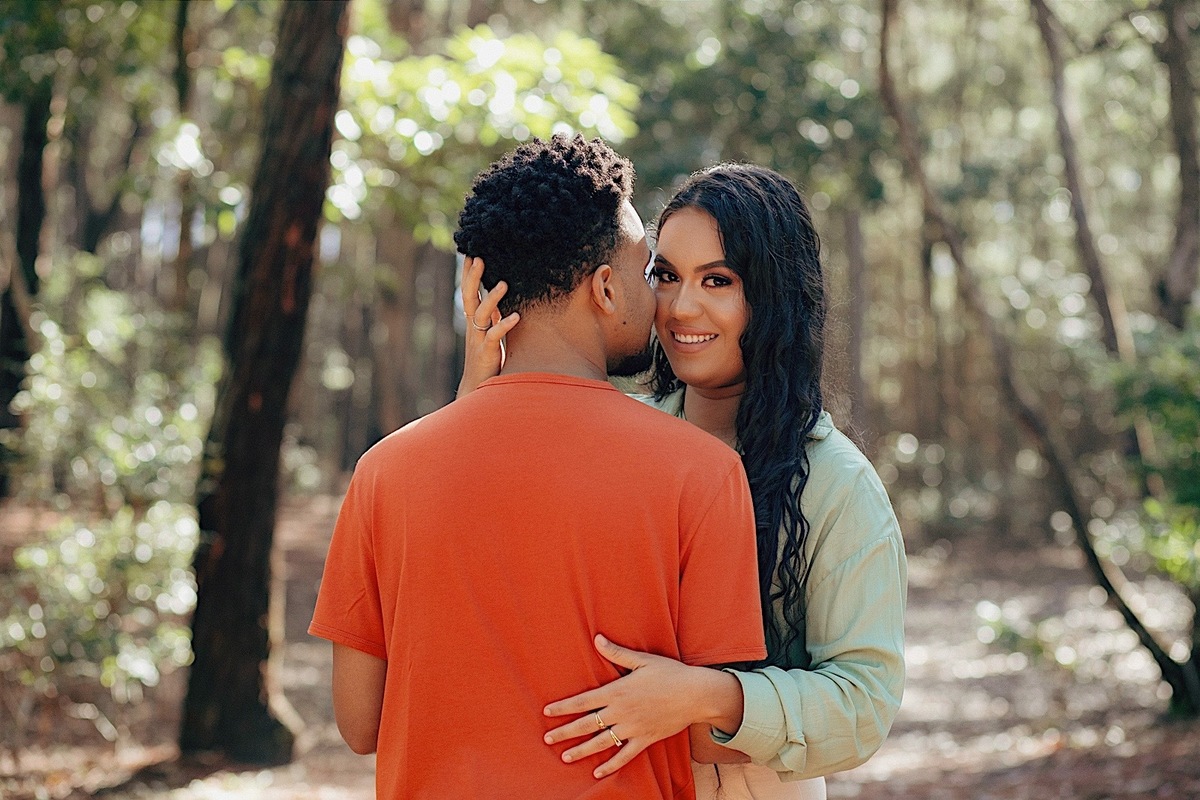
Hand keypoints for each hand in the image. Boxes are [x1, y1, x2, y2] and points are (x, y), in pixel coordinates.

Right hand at [458, 256, 519, 396]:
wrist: (477, 387)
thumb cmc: (486, 361)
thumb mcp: (489, 337)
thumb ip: (493, 321)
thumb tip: (500, 306)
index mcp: (474, 322)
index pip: (469, 293)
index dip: (468, 275)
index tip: (470, 254)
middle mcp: (473, 327)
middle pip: (470, 298)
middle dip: (473, 278)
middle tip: (478, 258)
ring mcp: (478, 339)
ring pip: (481, 314)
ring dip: (492, 298)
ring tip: (504, 283)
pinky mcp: (486, 352)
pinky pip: (494, 336)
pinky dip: (504, 325)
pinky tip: (516, 316)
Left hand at [542, 634, 741, 778]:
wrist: (695, 694)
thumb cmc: (669, 673)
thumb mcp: (642, 660)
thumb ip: (617, 653)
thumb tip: (597, 638)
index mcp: (618, 691)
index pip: (584, 701)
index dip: (564, 707)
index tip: (547, 712)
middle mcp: (622, 712)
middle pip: (587, 724)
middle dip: (565, 732)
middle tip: (547, 739)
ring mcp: (633, 728)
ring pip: (601, 742)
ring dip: (581, 750)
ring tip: (564, 756)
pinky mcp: (645, 739)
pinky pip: (624, 755)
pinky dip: (610, 765)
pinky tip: (597, 772)